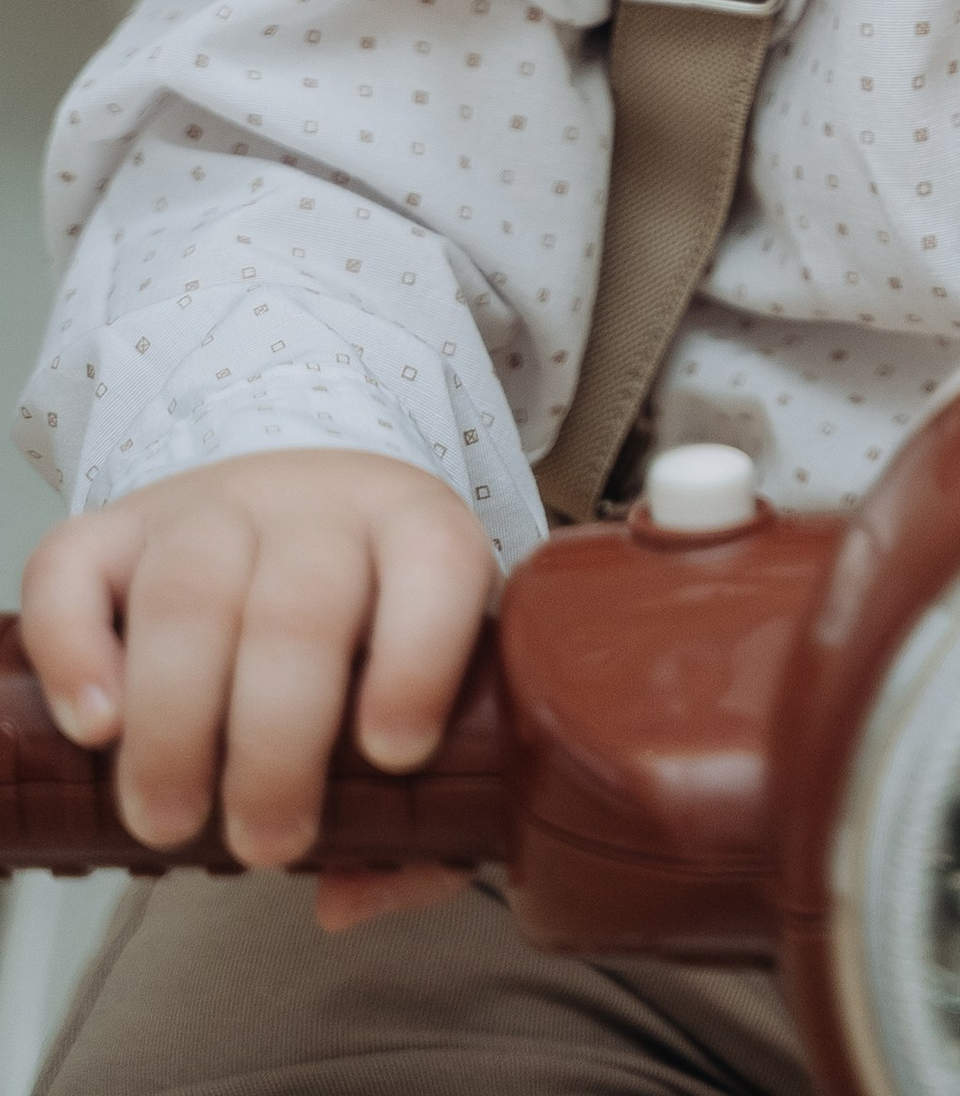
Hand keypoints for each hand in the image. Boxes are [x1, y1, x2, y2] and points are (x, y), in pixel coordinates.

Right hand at [20, 449, 494, 928]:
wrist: (288, 513)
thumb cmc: (366, 631)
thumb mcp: (427, 694)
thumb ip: (418, 818)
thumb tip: (347, 900)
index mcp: (416, 532)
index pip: (437, 564)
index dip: (418, 660)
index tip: (392, 757)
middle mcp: (317, 507)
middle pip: (299, 605)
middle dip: (278, 742)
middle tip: (264, 843)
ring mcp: (211, 508)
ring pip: (188, 588)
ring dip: (173, 721)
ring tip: (171, 822)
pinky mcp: (116, 529)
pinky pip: (74, 568)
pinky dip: (73, 651)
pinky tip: (94, 730)